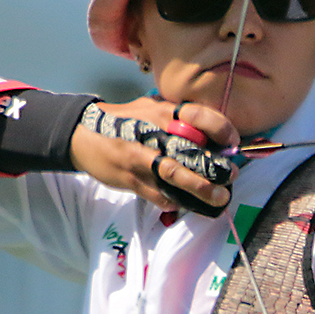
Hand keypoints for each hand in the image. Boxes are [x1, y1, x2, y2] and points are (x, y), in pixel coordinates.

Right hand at [70, 98, 239, 210]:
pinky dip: (175, 201)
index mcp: (160, 112)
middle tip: (233, 175)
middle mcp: (152, 134)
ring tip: (220, 198)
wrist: (81, 136)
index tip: (233, 142)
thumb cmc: (123, 122)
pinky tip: (185, 204)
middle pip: (190, 152)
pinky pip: (159, 195)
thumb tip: (211, 135)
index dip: (221, 128)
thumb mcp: (149, 109)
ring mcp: (140, 158)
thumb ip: (176, 120)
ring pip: (175, 177)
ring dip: (201, 190)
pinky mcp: (130, 180)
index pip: (198, 115)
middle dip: (216, 168)